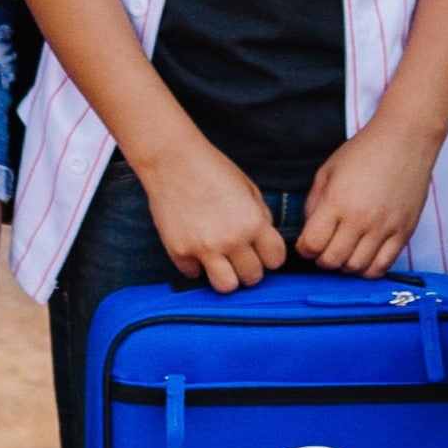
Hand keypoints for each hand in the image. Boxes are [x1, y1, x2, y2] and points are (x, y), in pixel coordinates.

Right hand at [137, 136, 287, 291]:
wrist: (172, 160)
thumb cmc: (212, 169)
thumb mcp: (248, 187)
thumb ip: (261, 216)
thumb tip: (266, 241)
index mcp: (252, 222)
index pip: (275, 260)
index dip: (270, 257)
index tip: (261, 252)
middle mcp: (231, 239)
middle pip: (252, 277)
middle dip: (249, 269)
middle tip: (239, 258)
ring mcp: (203, 248)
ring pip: (226, 287)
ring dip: (226, 276)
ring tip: (220, 262)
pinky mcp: (179, 252)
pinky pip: (194, 275)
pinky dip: (196, 266)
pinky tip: (195, 249)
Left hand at [298, 113, 442, 276]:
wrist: (405, 139)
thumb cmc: (365, 151)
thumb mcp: (327, 171)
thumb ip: (314, 203)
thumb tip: (309, 232)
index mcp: (337, 202)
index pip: (312, 244)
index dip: (304, 248)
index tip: (307, 243)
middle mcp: (360, 219)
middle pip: (332, 261)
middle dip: (322, 259)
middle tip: (325, 247)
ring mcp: (384, 228)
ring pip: (356, 268)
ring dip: (345, 265)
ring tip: (345, 250)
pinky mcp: (404, 232)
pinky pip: (383, 266)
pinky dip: (368, 268)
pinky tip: (364, 256)